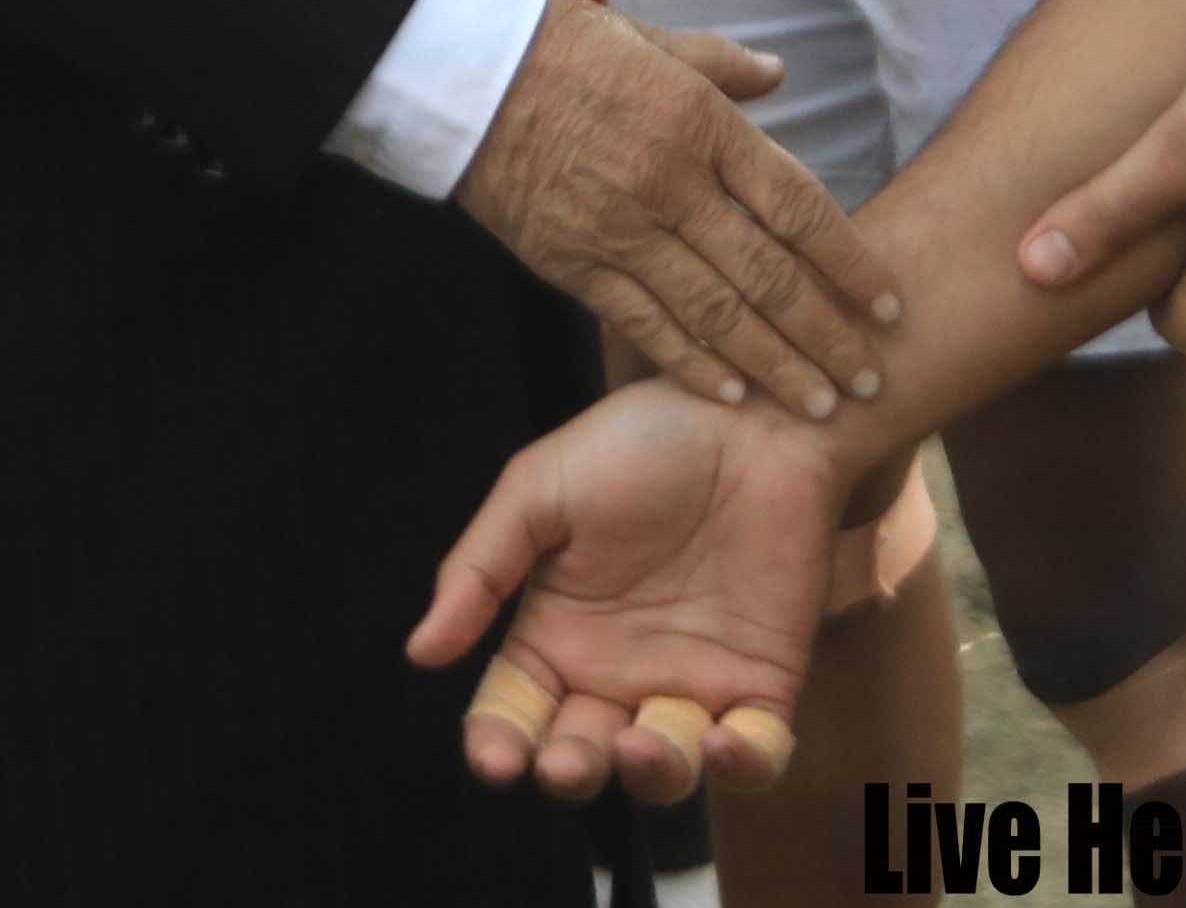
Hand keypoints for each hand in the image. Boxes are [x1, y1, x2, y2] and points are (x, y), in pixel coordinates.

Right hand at [405, 376, 852, 802]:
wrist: (748, 411)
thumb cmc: (639, 441)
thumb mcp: (538, 489)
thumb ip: (480, 569)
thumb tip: (421, 651)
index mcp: (556, 633)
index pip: (513, 711)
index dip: (498, 744)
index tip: (497, 758)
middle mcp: (618, 673)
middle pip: (583, 755)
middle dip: (570, 771)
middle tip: (566, 761)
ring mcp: (693, 682)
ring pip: (665, 769)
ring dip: (650, 774)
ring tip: (639, 744)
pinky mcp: (764, 682)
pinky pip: (758, 753)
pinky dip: (743, 766)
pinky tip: (722, 741)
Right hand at [454, 0, 903, 423]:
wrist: (466, 72)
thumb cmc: (562, 46)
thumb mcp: (651, 39)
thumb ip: (722, 65)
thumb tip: (778, 73)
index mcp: (701, 123)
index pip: (798, 206)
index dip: (850, 262)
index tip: (891, 304)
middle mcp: (672, 184)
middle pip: (769, 276)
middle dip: (827, 335)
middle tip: (871, 379)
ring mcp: (623, 231)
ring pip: (716, 315)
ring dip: (776, 366)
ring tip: (820, 405)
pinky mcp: (576, 265)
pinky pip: (647, 326)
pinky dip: (694, 365)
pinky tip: (734, 394)